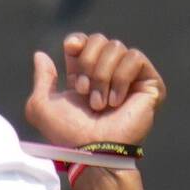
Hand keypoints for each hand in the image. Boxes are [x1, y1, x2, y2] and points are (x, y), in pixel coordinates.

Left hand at [24, 33, 165, 147]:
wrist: (93, 149)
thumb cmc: (67, 133)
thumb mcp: (42, 106)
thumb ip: (42, 78)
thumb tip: (40, 55)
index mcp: (85, 76)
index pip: (85, 42)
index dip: (78, 41)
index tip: (71, 48)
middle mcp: (107, 74)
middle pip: (100, 39)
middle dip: (88, 63)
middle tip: (84, 91)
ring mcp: (130, 78)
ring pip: (116, 47)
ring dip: (102, 76)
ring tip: (100, 104)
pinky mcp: (149, 83)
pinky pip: (135, 57)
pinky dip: (121, 78)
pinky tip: (116, 102)